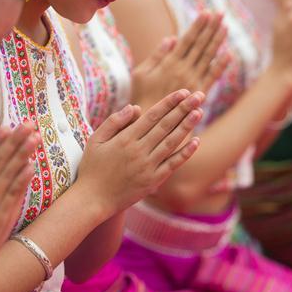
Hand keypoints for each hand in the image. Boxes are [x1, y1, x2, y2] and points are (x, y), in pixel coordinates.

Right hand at [77, 90, 203, 214]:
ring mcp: (148, 166)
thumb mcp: (96, 140)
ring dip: (187, 126)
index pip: (152, 115)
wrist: (93, 199)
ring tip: (199, 112)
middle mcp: (139, 151)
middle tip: (199, 96)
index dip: (169, 103)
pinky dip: (185, 153)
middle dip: (183, 109)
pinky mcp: (153, 181)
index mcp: (125, 138)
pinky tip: (196, 141)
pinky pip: (172, 164)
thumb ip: (114, 121)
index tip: (183, 92)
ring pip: (171, 142)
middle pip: (166, 125)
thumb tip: (135, 107)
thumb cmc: (92, 167)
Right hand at [131, 12, 228, 109]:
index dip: (198, 26)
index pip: (187, 40)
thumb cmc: (141, 97)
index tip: (206, 13)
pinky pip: (213, 76)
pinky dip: (221, 65)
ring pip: (209, 57)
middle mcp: (183, 70)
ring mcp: (193, 81)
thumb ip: (156, 56)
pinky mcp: (199, 93)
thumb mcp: (141, 74)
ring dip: (218, 41)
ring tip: (225, 27)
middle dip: (211, 28)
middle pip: (201, 45)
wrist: (151, 124)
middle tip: (221, 14)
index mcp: (169, 63)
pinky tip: (228, 54)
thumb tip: (170, 38)